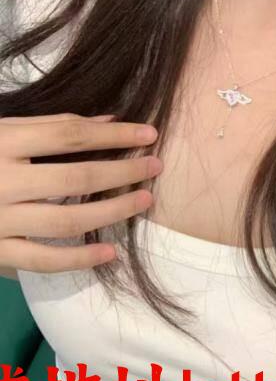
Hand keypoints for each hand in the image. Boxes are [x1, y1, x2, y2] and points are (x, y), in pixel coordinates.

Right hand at [0, 112, 161, 272]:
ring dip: (112, 212)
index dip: (114, 134)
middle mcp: (0, 181)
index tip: (150, 133)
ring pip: (67, 221)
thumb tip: (111, 119)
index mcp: (2, 142)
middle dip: (123, 173)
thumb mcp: (1, 130)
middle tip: (155, 168)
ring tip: (144, 202)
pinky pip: (42, 261)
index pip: (70, 135)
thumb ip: (51, 125)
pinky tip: (110, 252)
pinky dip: (79, 260)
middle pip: (76, 178)